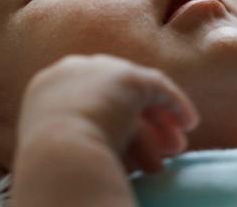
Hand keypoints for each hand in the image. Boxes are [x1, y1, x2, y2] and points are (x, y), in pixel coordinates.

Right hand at [15, 54, 199, 174]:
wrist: (58, 157)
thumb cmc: (56, 166)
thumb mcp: (62, 146)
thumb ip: (83, 134)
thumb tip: (112, 147)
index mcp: (47, 87)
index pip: (86, 95)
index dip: (109, 117)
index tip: (123, 142)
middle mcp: (71, 70)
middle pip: (114, 92)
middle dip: (138, 121)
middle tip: (159, 148)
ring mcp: (99, 69)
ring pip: (138, 93)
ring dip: (159, 121)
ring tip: (176, 149)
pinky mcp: (128, 77)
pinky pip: (158, 88)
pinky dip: (176, 105)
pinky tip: (189, 124)